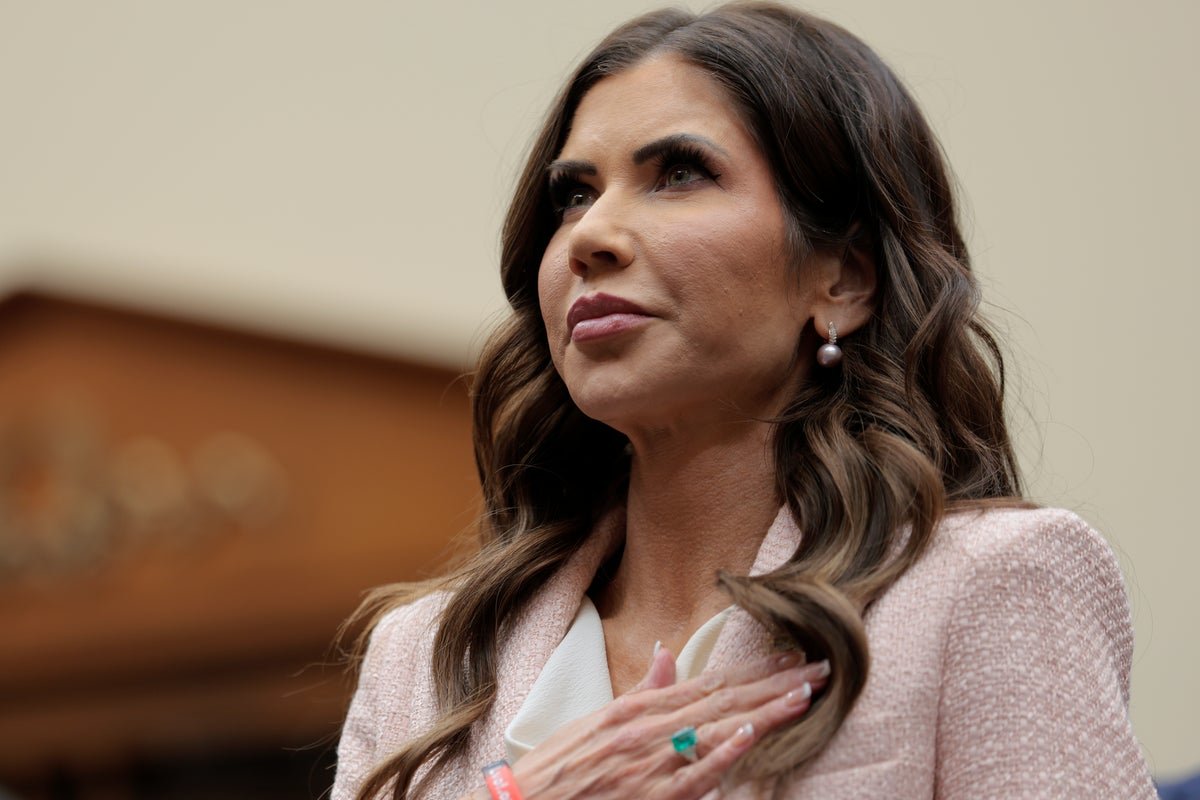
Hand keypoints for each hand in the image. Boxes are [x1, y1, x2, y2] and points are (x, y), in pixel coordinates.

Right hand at [509, 649, 828, 798]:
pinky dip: (721, 752)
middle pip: (723, 700)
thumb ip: (639, 692)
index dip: (753, 669)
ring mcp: (649, 763)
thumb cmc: (557, 772)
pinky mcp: (650, 798)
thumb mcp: (596, 721)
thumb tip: (664, 653)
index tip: (790, 656)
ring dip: (764, 711)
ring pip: (718, 730)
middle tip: (821, 667)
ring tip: (805, 693)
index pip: (708, 682)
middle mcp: (646, 729)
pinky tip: (750, 733)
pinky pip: (693, 775)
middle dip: (774, 683)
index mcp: (635, 709)